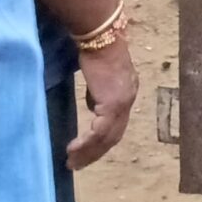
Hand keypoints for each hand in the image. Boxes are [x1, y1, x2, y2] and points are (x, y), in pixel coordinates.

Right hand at [70, 39, 139, 170]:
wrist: (100, 36)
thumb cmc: (96, 50)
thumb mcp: (100, 76)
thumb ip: (99, 92)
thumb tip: (93, 106)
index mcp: (127, 92)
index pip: (117, 124)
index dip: (103, 140)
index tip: (88, 152)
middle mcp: (128, 100)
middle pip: (114, 135)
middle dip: (95, 153)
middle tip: (78, 165)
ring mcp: (123, 103)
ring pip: (107, 137)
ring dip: (89, 152)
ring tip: (72, 162)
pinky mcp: (113, 104)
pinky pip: (99, 132)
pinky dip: (86, 143)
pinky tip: (73, 149)